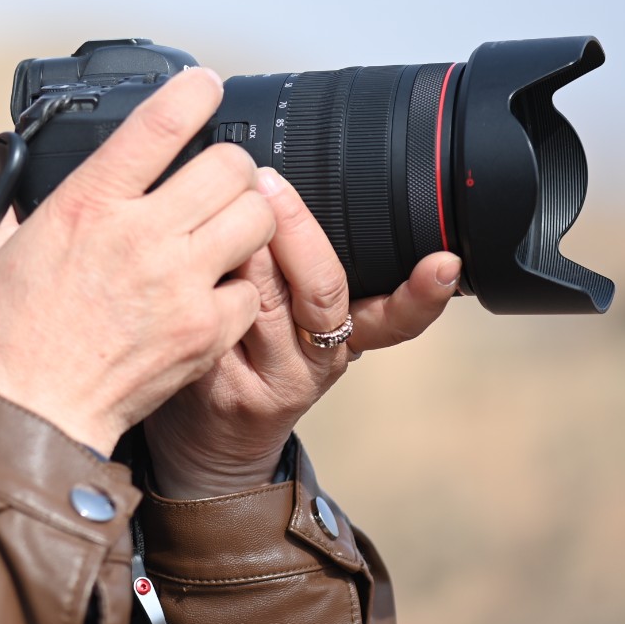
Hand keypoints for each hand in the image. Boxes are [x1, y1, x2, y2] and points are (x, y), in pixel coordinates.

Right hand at [0, 68, 273, 454]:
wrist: (38, 410)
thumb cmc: (16, 335)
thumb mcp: (0, 249)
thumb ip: (23, 204)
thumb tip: (26, 176)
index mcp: (89, 203)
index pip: (158, 123)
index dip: (192, 92)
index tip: (205, 84)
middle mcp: (141, 234)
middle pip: (228, 166)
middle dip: (229, 165)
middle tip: (219, 178)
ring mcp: (180, 281)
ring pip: (256, 218)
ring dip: (247, 218)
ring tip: (228, 229)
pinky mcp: (205, 327)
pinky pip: (250, 287)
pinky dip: (239, 289)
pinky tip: (214, 294)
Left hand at [144, 168, 462, 498]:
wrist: (207, 443)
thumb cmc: (250, 362)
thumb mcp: (294, 323)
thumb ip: (300, 270)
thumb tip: (282, 183)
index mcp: (346, 340)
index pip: (396, 318)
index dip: (422, 294)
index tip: (444, 263)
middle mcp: (317, 362)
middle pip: (321, 291)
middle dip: (296, 228)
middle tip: (269, 181)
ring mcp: (268, 378)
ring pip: (261, 298)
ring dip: (240, 244)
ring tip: (221, 197)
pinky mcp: (220, 387)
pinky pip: (209, 320)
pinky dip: (198, 280)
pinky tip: (180, 250)